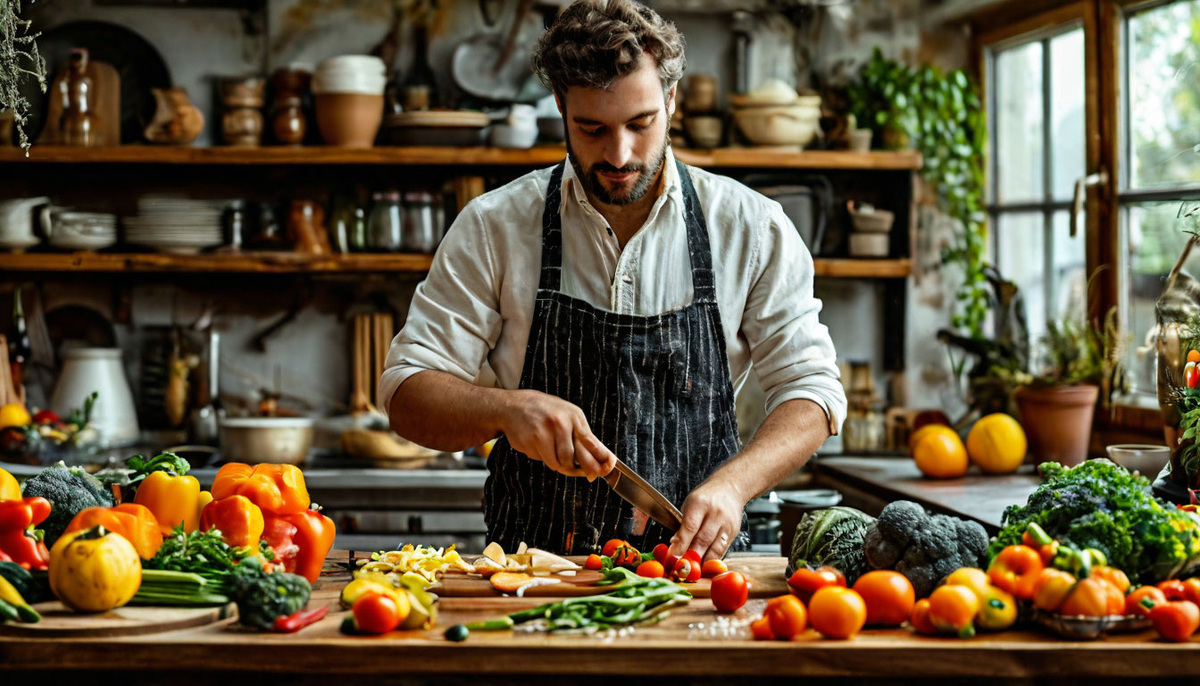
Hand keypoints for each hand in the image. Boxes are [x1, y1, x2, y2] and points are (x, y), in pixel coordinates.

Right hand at [499, 389, 615, 477]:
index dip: (602, 458)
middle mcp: (561, 422)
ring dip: (560, 464)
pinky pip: (545, 460)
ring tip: (554, 452)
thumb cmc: (544, 412)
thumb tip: (600, 460)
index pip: (591, 442)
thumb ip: (582, 436)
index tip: (607, 468)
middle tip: (589, 475)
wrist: (513, 406)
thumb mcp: (567, 416)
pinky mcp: (533, 440)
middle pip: (576, 457)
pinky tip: (540, 447)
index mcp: (574, 416)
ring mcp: (546, 431)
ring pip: (559, 463)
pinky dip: (545, 459)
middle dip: (582, 470)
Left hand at [668, 480, 745, 560]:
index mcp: (700, 503)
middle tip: (681, 567)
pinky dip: (712, 560)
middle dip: (691, 556)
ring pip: (714, 547)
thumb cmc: (705, 498)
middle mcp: (716, 513)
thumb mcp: (689, 505)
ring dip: (702, 561)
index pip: (690, 526)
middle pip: (703, 539)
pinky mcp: (734, 532)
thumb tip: (675, 546)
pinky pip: (722, 550)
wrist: (730, 488)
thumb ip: (683, 525)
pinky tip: (704, 564)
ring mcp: (727, 523)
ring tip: (692, 569)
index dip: (681, 543)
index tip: (673, 555)